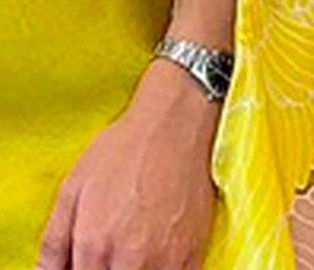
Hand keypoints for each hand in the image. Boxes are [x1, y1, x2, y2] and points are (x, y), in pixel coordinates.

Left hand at [34, 57, 220, 269]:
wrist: (175, 125)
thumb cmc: (126, 149)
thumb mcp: (73, 188)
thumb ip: (54, 243)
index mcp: (94, 246)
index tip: (89, 261)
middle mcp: (130, 260)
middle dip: (108, 269)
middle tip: (111, 249)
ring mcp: (165, 261)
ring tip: (134, 246)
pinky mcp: (192, 255)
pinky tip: (156, 252)